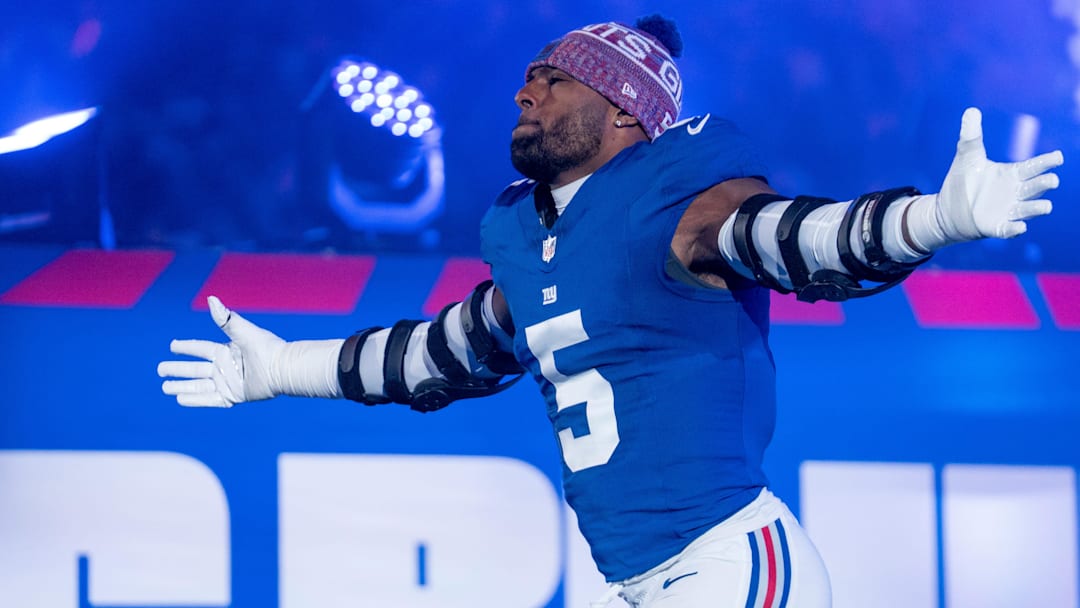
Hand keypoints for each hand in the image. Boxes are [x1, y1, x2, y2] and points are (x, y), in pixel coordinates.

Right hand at [158, 296, 283, 406]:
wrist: (283, 370)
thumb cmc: (267, 348)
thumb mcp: (243, 332)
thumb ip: (226, 319)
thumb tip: (211, 299)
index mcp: (226, 351)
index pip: (200, 349)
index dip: (185, 348)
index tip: (171, 346)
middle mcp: (225, 367)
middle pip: (195, 369)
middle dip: (177, 370)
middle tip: (159, 370)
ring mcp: (228, 383)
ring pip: (198, 385)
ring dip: (181, 386)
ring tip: (164, 387)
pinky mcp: (233, 396)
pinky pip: (210, 399)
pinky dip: (195, 399)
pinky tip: (180, 399)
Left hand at [936, 107, 1062, 240]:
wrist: (945, 210)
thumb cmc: (962, 182)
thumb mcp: (967, 157)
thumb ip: (971, 136)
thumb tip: (971, 111)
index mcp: (1011, 174)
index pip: (1033, 167)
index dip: (1045, 162)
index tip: (1058, 156)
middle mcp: (1014, 193)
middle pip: (1034, 187)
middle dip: (1044, 184)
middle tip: (1052, 179)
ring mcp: (1007, 211)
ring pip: (1027, 210)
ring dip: (1036, 209)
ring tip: (1046, 206)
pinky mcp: (995, 227)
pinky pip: (1008, 229)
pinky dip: (1014, 229)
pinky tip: (1020, 228)